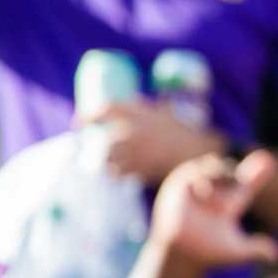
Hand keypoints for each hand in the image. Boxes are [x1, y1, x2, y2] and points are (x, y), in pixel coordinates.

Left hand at [82, 97, 224, 182]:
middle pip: (102, 139)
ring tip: (107, 162)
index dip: (87, 115)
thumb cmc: (184, 132)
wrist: (198, 155)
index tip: (78, 121)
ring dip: (105, 161)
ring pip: (108, 159)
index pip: (104, 110)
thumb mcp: (165, 113)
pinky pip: (121, 174)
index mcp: (137, 115)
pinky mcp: (140, 170)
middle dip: (94, 144)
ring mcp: (135, 153)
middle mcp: (132, 132)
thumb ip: (145, 109)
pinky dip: (118, 174)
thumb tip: (131, 103)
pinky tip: (120, 173)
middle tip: (89, 147)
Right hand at [149, 151, 277, 269]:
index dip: (258, 174)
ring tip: (220, 205)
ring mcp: (198, 186)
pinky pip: (194, 171)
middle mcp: (216, 192)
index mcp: (230, 204)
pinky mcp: (181, 184)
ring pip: (216, 169)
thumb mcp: (236, 251)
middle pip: (231, 173)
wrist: (181, 253)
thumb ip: (256, 250)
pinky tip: (204, 194)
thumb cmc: (206, 253)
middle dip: (236, 177)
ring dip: (221, 180)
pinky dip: (202, 179)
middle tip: (232, 205)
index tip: (268, 160)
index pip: (246, 185)